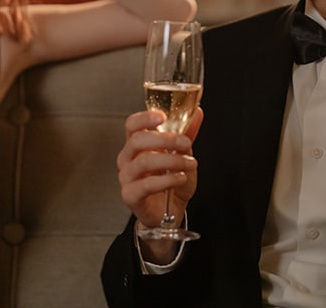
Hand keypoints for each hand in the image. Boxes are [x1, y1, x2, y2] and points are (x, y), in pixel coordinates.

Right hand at [117, 108, 201, 231]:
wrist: (169, 212)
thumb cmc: (171, 182)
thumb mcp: (182, 155)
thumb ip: (187, 134)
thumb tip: (198, 112)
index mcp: (136, 144)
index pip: (132, 124)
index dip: (145, 118)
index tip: (162, 116)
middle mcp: (127, 158)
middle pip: (138, 140)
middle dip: (165, 139)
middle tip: (185, 143)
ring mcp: (126, 177)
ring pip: (143, 161)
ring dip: (171, 160)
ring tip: (189, 163)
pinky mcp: (130, 195)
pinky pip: (146, 185)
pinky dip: (167, 180)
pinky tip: (180, 178)